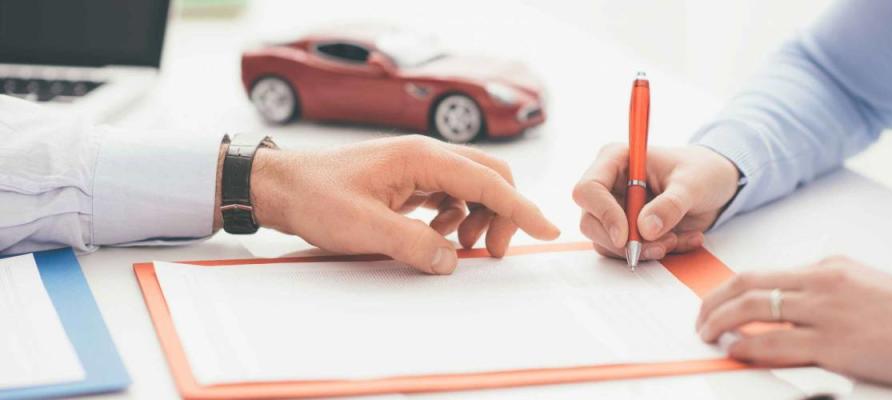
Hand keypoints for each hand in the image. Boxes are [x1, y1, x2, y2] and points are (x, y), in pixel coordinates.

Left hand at [243, 136, 559, 273]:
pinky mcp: (409, 178)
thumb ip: (414, 243)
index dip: (522, 209)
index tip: (548, 230)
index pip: (488, 182)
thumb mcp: (364, 227)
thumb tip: (452, 260)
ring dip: (477, 217)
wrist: (281, 186)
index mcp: (422, 157)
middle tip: (489, 253)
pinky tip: (438, 235)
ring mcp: (418, 165)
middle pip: (489, 178)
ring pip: (472, 187)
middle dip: (502, 214)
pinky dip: (456, 216)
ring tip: (459, 247)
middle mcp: (426, 155)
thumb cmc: (316, 198)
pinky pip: (450, 194)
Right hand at [572, 144, 739, 259]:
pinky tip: (682, 240)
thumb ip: (670, 205)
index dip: (604, 214)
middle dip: (624, 241)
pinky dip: (654, 253)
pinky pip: (628, 251)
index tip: (626, 236)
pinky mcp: (627, 230)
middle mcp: (609, 186)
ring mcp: (615, 209)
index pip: (589, 189)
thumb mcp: (693, 184)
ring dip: (642, 250)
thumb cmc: (702, 171)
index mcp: (615, 160)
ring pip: (606, 242)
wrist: (716, 185)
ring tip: (677, 240)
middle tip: (660, 246)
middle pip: (590, 221)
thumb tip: (645, 229)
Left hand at [696, 256, 891, 387]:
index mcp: (828, 267)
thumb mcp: (863, 283)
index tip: (715, 301)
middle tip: (700, 318)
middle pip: (748, 284)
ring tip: (708, 334)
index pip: (763, 274)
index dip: (730, 289)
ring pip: (754, 308)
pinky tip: (734, 349)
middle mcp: (821, 283)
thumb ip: (825, 286)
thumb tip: (792, 296)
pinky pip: (775, 342)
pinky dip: (747, 345)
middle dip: (714, 301)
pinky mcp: (833, 344)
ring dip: (721, 321)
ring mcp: (825, 312)